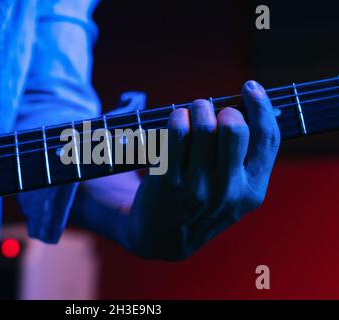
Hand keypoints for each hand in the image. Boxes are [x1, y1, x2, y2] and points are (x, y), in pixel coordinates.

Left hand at [126, 81, 280, 259]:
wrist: (162, 236)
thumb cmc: (201, 204)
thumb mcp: (234, 192)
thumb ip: (245, 159)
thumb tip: (249, 107)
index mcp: (252, 191)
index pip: (268, 139)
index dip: (261, 106)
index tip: (250, 87)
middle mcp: (228, 191)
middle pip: (235, 126)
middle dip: (221, 108)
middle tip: (208, 108)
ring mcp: (197, 188)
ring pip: (204, 126)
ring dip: (196, 108)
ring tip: (190, 111)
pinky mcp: (168, 182)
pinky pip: (176, 133)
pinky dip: (177, 117)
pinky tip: (176, 120)